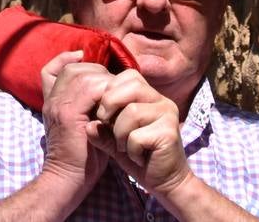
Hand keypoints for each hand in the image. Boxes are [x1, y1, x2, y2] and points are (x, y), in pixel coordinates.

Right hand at [37, 51, 111, 196]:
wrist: (67, 179)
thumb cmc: (80, 157)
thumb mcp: (80, 126)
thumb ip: (85, 107)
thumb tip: (106, 90)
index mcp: (50, 101)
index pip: (54, 69)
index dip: (70, 61)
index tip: (86, 61)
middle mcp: (52, 99)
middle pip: (73, 69)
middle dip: (96, 71)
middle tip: (112, 85)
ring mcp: (58, 105)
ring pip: (83, 74)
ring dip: (103, 80)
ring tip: (115, 94)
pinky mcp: (69, 114)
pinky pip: (92, 89)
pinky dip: (107, 91)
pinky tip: (114, 102)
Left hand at [91, 69, 192, 197]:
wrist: (164, 182)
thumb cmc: (138, 155)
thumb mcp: (113, 138)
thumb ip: (100, 128)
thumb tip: (88, 125)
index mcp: (150, 95)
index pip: (127, 76)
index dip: (109, 92)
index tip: (103, 114)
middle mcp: (162, 101)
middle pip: (132, 86)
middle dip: (110, 104)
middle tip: (106, 125)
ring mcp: (168, 115)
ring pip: (132, 112)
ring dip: (120, 133)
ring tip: (124, 147)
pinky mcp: (170, 133)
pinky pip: (138, 136)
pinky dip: (131, 150)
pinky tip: (137, 157)